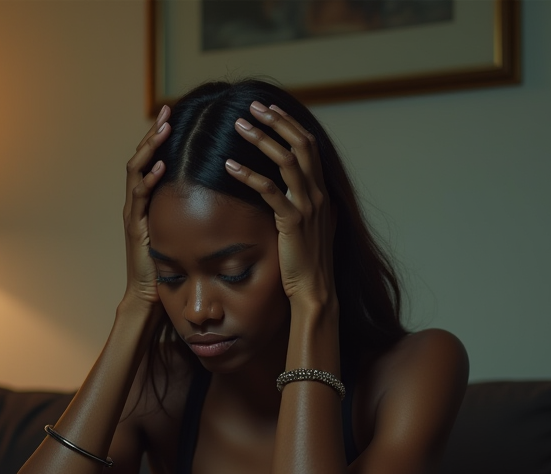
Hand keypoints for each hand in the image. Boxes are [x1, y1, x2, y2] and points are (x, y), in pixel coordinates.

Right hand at [121, 105, 170, 306]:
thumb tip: (215, 195)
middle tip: (169, 111)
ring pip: (136, 171)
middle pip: (142, 158)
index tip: (176, 117)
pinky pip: (140, 197)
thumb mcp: (181, 232)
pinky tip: (161, 165)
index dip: (162, 139)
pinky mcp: (135, 227)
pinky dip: (149, 179)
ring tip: (163, 128)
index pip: (152, 161)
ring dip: (150, 148)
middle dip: (154, 134)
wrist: (148, 295)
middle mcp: (136, 202)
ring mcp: (133, 213)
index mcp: (147, 201)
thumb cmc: (168, 266)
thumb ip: (189, 212)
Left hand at [225, 101, 335, 307]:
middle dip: (276, 121)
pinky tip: (229, 167)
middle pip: (300, 144)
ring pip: (286, 161)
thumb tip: (317, 194)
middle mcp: (317, 194)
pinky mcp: (292, 223)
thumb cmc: (309, 260)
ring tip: (238, 126)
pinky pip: (270, 192)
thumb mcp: (317, 226)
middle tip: (252, 107)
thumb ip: (314, 205)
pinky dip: (248, 176)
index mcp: (321, 191)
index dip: (289, 124)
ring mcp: (307, 207)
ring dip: (261, 140)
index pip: (308, 145)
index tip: (269, 109)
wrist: (315, 289)